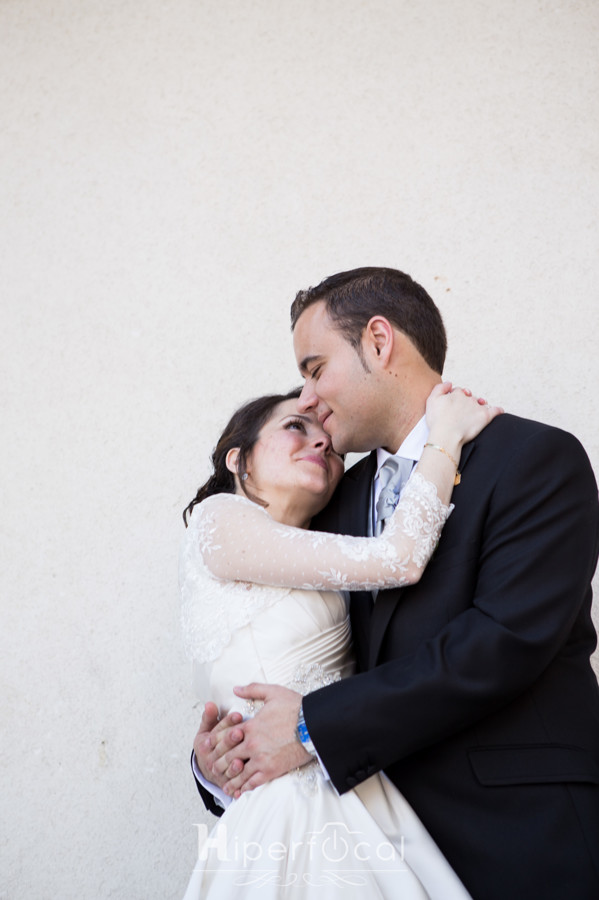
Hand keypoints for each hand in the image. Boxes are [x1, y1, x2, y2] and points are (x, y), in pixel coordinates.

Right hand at [192, 702, 245, 788]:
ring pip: (225, 767)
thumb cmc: (211, 745)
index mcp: (205, 743)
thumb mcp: (206, 730)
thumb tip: (210, 704)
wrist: (208, 769)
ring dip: (233, 764)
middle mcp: (210, 758)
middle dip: (230, 740)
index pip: (217, 731)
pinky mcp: (225, 782)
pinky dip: (237, 781)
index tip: (237, 714)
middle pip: (221, 748)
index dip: (227, 722)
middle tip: (240, 732)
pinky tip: (244, 778)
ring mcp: (217, 771)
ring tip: (241, 759)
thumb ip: (209, 717)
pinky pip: (232, 782)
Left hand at [220, 683, 311, 798]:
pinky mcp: (272, 770)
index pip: (225, 736)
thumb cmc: (296, 707)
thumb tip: (236, 688)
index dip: (216, 743)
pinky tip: (241, 792)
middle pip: (228, 757)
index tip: (211, 747)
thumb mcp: (273, 692)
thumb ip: (252, 689)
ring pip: (238, 772)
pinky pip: (253, 782)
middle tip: (214, 768)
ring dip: (230, 779)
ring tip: (225, 785)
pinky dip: (245, 788)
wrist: (314, 725)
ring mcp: (261, 759)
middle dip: (220, 763)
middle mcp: (252, 744)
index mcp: (250, 726)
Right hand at [426, 382, 502, 452]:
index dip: (456, 396)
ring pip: (481, 403)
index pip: (458, 391)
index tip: (454, 403)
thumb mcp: (431, 400)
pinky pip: (495, 411)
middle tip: (464, 409)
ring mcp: (477, 407)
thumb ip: (439, 388)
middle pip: (470, 397)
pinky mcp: (485, 417)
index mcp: (456, 394)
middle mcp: (468, 399)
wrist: (446, 435)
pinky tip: (499, 411)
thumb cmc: (437, 420)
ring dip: (481, 404)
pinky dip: (497, 410)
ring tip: (479, 408)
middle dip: (468, 400)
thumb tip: (449, 383)